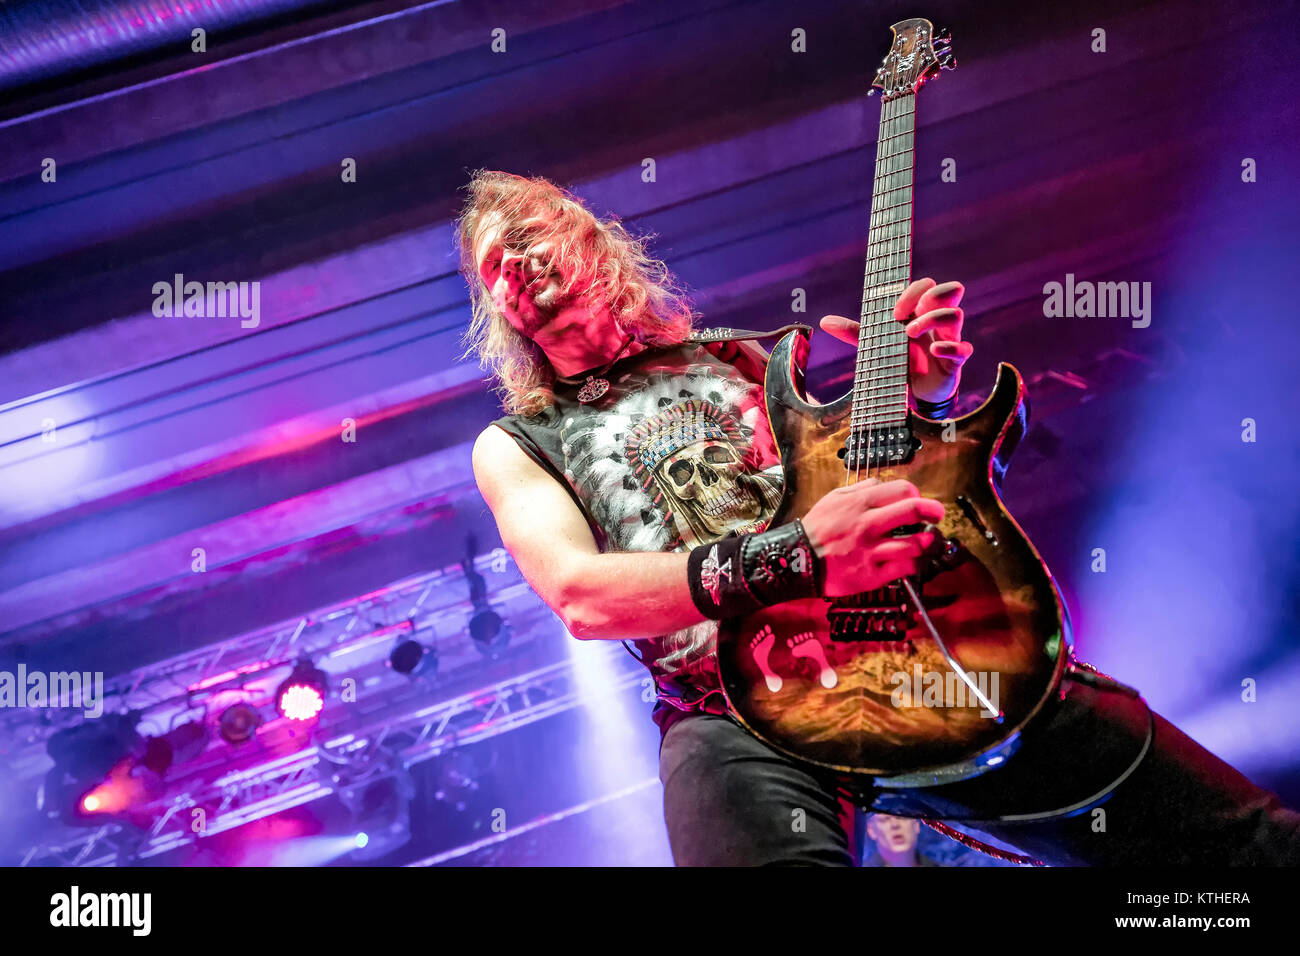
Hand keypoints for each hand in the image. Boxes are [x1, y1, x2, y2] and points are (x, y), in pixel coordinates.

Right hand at [801, 479, 945, 596]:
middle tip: (938, 515)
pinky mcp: (872, 575)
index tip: (919, 501)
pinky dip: (914, 564)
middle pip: (914, 511)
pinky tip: (910, 561)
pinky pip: (905, 568)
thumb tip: (882, 484)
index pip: (903, 490)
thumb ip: (860, 489)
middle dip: (934, 511)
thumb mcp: (833, 499)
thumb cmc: (816, 529)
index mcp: (860, 503)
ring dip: (926, 541)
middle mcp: (868, 525)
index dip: (918, 495)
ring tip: (925, 541)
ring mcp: (871, 551)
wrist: (797, 560)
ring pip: (915, 543)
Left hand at [818, 277, 974, 403]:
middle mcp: (937, 321)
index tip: (895, 311)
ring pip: (956, 314)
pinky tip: (934, 351)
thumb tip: (825, 321)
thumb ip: (854, 332)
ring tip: (908, 335)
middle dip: (929, 297)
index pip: (927, 285)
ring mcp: (949, 338)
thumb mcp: (875, 346)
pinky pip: (964, 348)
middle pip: (950, 290)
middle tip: (903, 318)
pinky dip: (950, 347)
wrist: (911, 395)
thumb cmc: (897, 361)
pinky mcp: (955, 361)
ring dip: (932, 319)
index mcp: (919, 311)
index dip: (913, 291)